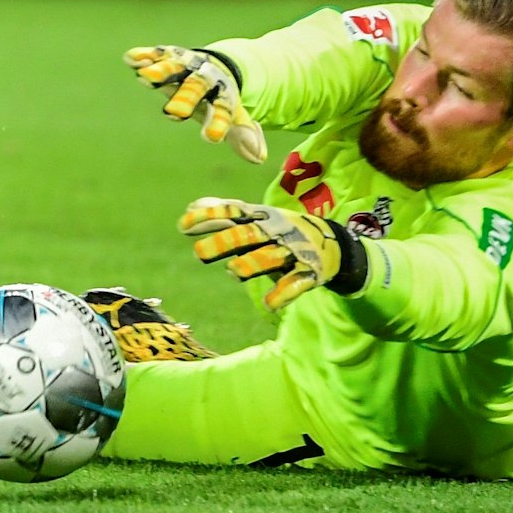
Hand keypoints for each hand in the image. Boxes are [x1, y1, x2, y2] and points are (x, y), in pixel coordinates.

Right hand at [124, 46, 267, 162]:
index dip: (218, 123)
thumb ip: (245, 137)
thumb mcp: (235, 119)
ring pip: (176, 68)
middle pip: (197, 88)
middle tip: (175, 113)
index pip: (223, 110)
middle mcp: (205, 78)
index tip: (211, 138)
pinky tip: (129, 59)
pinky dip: (145, 56)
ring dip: (162, 72)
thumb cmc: (223, 100)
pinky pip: (157, 55)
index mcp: (225, 95)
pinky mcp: (170, 56)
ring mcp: (187, 65)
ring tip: (145, 77)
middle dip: (186, 98)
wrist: (220, 64)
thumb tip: (259, 158)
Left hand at [180, 198, 364, 311]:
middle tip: (198, 253)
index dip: (207, 218)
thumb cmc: (280, 230)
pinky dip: (283, 294)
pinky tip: (268, 304)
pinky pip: (295, 284)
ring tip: (232, 272)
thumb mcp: (254, 218)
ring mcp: (292, 252)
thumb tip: (189, 209)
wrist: (331, 243)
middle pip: (247, 235)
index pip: (230, 211)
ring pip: (269, 257)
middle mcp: (274, 231)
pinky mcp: (308, 273)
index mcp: (259, 216)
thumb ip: (223, 214)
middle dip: (223, 242)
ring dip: (250, 264)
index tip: (181, 227)